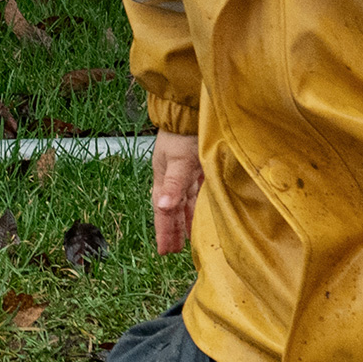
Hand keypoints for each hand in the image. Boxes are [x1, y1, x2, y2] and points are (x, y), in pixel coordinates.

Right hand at [149, 130, 201, 253]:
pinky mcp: (196, 166)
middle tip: (172, 251)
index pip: (163, 211)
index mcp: (163, 179)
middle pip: (171, 209)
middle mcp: (172, 178)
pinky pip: (194, 193)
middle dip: (171, 230)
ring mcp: (183, 172)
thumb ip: (173, 185)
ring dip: (183, 220)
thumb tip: (162, 207)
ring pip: (183, 202)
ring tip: (186, 238)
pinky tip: (200, 210)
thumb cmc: (182, 134)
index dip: (163, 231)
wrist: (188, 110)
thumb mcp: (178, 161)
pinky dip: (195, 205)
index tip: (163, 251)